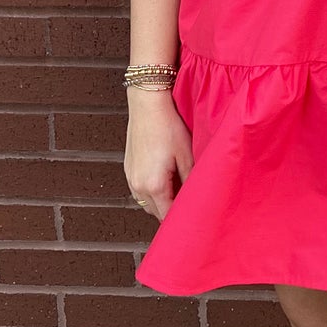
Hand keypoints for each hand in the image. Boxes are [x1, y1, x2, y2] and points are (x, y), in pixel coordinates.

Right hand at [124, 87, 192, 220]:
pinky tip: (165, 179)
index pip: (168, 217)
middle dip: (172, 212)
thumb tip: (197, 198)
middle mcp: (138, 186)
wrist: (147, 105)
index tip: (193, 221)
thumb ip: (192, 182)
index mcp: (154, 186)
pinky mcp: (128, 169)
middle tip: (189, 206)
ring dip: (161, 202)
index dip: (181, 220)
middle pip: (156, 213)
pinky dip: (152, 192)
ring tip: (178, 191)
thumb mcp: (187, 156)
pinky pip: (140, 191)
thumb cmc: (168, 127)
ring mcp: (131, 178)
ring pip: (147, 203)